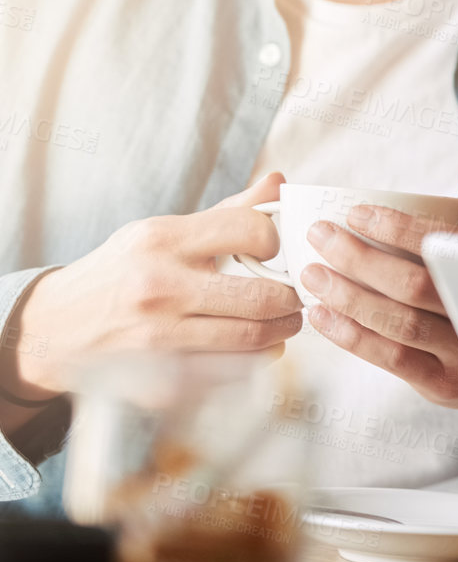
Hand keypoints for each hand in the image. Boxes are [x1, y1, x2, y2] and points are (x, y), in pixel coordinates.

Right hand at [6, 174, 303, 399]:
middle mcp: (160, 287)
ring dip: (282, 331)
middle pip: (260, 296)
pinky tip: (256, 349)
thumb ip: (226, 212)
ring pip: (251, 339)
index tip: (279, 251)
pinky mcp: (159, 379)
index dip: (276, 241)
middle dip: (292, 298)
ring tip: (285, 321)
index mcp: (162, 240)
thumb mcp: (162, 231)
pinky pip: (229, 372)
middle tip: (298, 295)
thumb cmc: (121, 273)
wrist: (55, 328)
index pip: (250, 231)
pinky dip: (254, 361)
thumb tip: (278, 182)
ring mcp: (158, 337)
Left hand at [300, 157, 457, 408]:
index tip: (355, 213)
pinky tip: (322, 315)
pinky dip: (352, 337)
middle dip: (360, 260)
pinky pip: (393, 360)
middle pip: (414, 286)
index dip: (397, 228)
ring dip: (348, 298)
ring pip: (399, 325)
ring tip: (312, 274)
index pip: (443, 246)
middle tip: (321, 236)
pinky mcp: (444, 385)